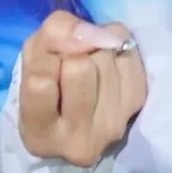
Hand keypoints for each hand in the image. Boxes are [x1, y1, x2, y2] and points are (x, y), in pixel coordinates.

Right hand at [17, 10, 147, 168]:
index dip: (44, 60)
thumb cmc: (49, 81)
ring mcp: (111, 124)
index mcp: (39, 134)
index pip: (40, 83)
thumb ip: (53, 35)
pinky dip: (116, 43)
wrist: (88, 105)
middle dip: (72, 52)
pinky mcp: (136, 102)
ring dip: (95, 46)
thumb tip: (91, 33)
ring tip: (89, 62)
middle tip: (69, 62)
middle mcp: (77, 139)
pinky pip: (127, 49)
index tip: (48, 65)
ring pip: (104, 55)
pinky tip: (109, 61)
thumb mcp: (34, 57)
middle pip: (78, 66)